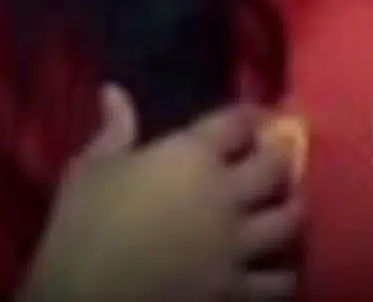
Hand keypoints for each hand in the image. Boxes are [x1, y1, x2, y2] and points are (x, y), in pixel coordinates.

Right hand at [20, 86, 301, 301]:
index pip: (239, 122)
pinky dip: (282, 273)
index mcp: (192, 157)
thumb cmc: (82, 229)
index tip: (254, 118)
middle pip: (276, 165)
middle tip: (277, 160)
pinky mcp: (236, 292)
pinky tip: (278, 269)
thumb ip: (113, 129)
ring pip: (289, 221)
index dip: (251, 116)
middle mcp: (225, 195)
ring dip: (291, 212)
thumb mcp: (90, 170)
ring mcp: (236, 246)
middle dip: (280, 158)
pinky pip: (279, 281)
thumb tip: (114, 90)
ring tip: (286, 210)